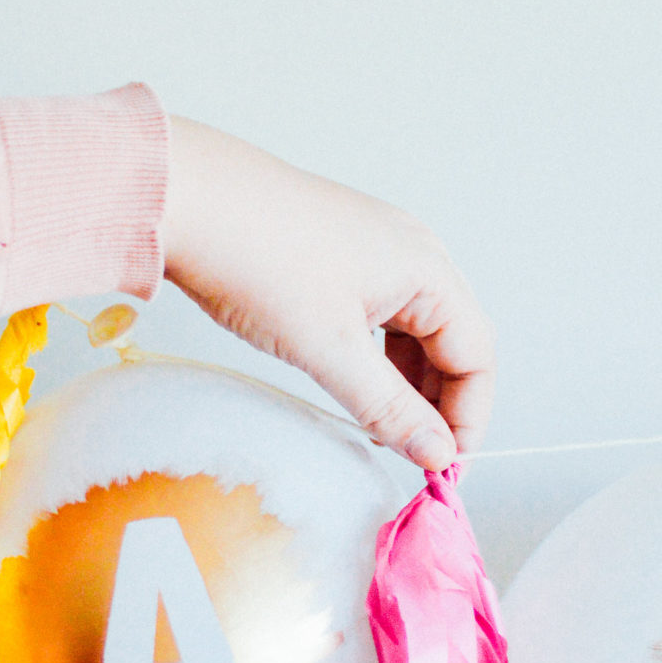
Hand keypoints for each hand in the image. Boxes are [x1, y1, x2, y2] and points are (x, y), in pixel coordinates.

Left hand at [162, 116, 494, 471]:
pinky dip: (375, 357)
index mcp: (426, 268)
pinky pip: (379, 315)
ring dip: (405, 383)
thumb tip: (436, 452)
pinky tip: (351, 383)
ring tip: (378, 427)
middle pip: (452, 343)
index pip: (476, 356)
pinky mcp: (339, 252)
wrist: (185, 196)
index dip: (468, 417)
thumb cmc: (255, 255)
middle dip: (438, 403)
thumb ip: (390, 408)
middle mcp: (411, 252)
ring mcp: (375, 249)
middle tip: (413, 456)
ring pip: (413, 332)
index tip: (444, 466)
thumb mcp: (329, 349)